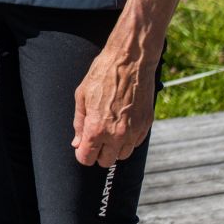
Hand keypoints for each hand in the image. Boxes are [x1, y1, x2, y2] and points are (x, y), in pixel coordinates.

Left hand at [72, 47, 156, 166]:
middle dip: (98, 153)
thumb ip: (79, 123)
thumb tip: (77, 143)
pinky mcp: (146, 126)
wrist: (130, 61)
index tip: (83, 148)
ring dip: (114, 147)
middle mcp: (116, 135)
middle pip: (106, 161)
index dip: (82, 154)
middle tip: (95, 137)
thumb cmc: (103, 74)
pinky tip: (122, 122)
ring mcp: (133, 132)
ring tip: (109, 128)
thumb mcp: (82, 96)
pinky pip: (135, 143)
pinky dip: (128, 139)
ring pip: (122, 155)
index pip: (87, 159)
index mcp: (96, 128)